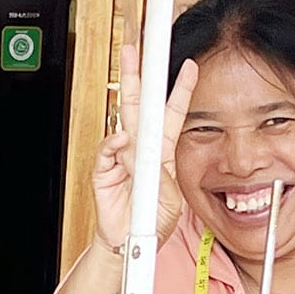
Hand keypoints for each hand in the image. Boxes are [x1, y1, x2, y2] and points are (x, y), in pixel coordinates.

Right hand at [91, 45, 198, 254]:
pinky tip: (121, 140)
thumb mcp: (172, 201)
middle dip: (141, 75)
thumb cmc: (153, 221)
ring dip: (126, 95)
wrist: (130, 244)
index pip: (173, 114)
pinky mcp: (103, 169)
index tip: (191, 67)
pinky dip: (114, 143)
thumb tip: (145, 157)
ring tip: (129, 73)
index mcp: (163, 153)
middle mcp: (141, 149)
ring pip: (123, 120)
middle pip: (142, 105)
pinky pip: (108, 149)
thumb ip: (161, 179)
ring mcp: (121, 157)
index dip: (181, 90)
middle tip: (138, 49)